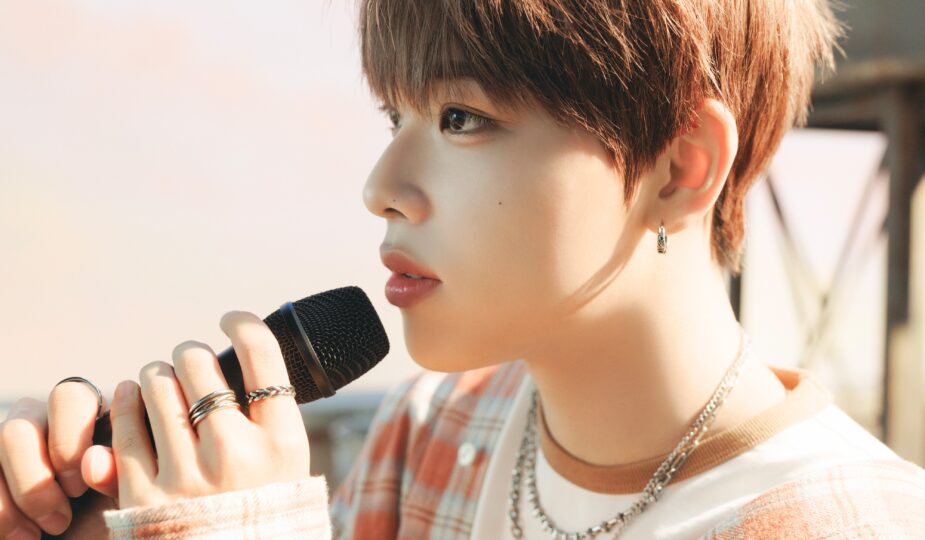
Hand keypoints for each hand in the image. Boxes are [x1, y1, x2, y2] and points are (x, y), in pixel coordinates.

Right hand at [0, 381, 117, 537]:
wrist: (96, 538)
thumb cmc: (121, 516)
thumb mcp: (129, 493)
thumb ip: (120, 470)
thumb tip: (92, 460)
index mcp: (89, 414)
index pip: (68, 397)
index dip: (68, 442)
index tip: (81, 488)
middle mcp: (45, 423)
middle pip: (20, 423)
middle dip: (35, 477)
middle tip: (62, 517)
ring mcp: (13, 449)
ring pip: (0, 444)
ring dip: (21, 497)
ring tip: (46, 532)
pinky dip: (2, 514)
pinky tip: (24, 537)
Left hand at [88, 311, 310, 510]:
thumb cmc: (264, 509)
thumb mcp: (287, 466)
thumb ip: (267, 420)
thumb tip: (238, 355)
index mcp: (283, 442)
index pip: (262, 355)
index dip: (242, 323)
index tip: (231, 318)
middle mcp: (238, 453)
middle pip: (199, 364)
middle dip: (190, 355)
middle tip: (189, 362)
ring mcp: (190, 475)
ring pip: (157, 385)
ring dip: (157, 374)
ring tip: (161, 380)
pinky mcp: (145, 495)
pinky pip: (125, 424)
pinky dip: (126, 400)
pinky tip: (132, 396)